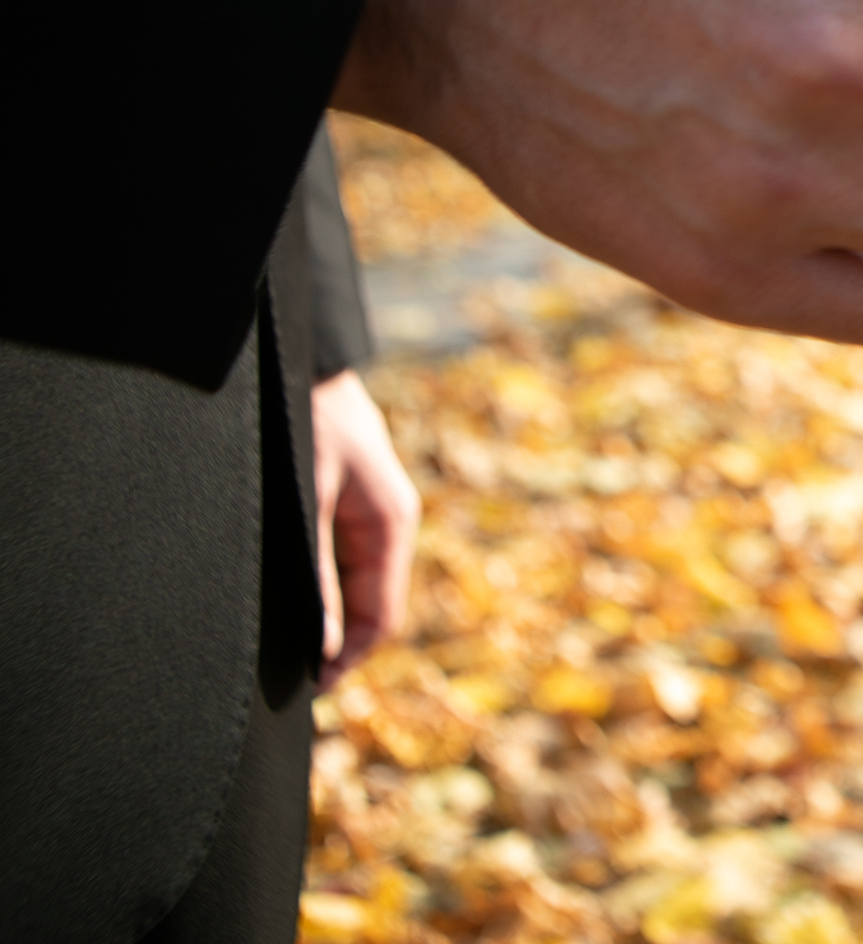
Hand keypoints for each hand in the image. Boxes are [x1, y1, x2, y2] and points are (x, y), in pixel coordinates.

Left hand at [311, 370, 420, 688]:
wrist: (303, 359)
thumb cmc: (306, 422)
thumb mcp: (307, 502)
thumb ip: (317, 575)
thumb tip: (323, 646)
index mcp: (391, 524)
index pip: (381, 617)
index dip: (348, 660)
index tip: (309, 691)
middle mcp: (389, 523)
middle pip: (373, 605)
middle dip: (338, 646)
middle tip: (289, 680)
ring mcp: (371, 512)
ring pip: (358, 585)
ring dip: (329, 618)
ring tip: (284, 648)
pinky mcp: (350, 502)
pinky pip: (344, 561)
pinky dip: (323, 589)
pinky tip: (291, 602)